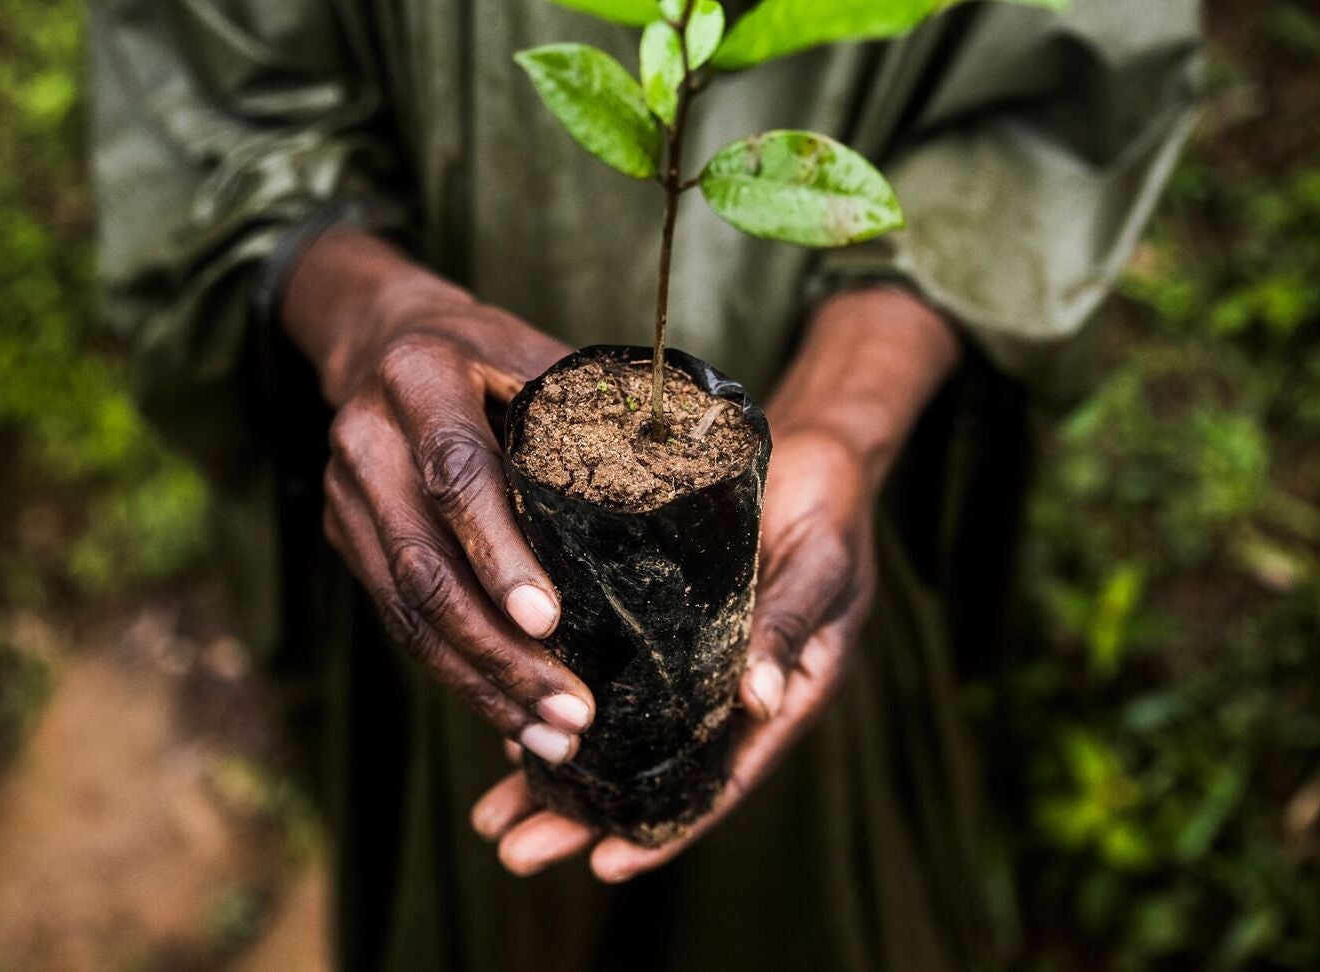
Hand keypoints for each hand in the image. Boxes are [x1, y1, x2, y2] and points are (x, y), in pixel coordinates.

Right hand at [282, 230, 595, 764]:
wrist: (381, 340)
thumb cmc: (484, 349)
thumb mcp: (532, 349)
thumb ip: (587, 402)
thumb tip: (684, 463)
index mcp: (417, 378)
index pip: (456, 474)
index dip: (498, 551)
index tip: (548, 621)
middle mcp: (365, 441)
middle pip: (425, 566)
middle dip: (498, 650)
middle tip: (571, 711)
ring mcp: (346, 498)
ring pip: (407, 612)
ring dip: (480, 683)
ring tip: (552, 737)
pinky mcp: (346, 540)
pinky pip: (399, 622)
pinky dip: (458, 673)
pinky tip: (510, 714)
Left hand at [468, 427, 875, 877]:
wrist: (813, 455)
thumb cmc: (831, 512)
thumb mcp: (820, 568)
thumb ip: (789, 627)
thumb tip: (759, 701)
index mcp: (776, 697)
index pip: (716, 783)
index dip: (663, 830)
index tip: (604, 866)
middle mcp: (722, 692)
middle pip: (648, 775)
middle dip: (582, 816)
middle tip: (513, 850)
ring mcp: (683, 659)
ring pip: (614, 732)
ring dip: (554, 770)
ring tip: (488, 814)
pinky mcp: (651, 619)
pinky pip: (602, 672)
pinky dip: (556, 696)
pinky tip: (505, 719)